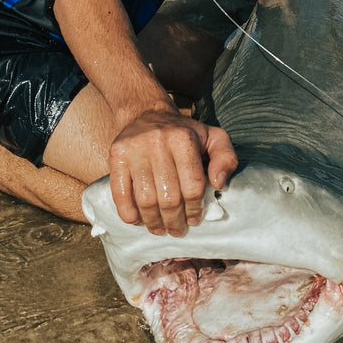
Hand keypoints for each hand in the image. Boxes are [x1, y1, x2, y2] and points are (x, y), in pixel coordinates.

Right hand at [108, 108, 237, 236]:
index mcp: (183, 139)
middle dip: (175, 220)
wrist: (146, 113)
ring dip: (153, 221)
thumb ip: (226, 158)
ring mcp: (134, 150)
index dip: (195, 208)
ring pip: (145, 199)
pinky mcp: (117, 156)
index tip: (194, 218)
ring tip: (159, 228)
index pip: (193, 186)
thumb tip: (219, 184)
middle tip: (177, 229)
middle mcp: (158, 142)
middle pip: (169, 197)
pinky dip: (129, 213)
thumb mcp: (213, 137)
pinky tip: (138, 220)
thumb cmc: (183, 132)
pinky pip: (121, 193)